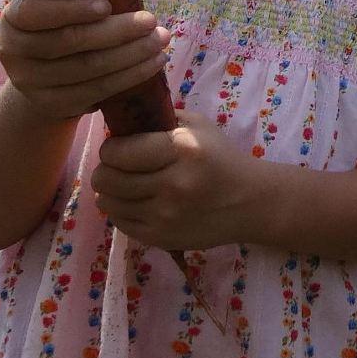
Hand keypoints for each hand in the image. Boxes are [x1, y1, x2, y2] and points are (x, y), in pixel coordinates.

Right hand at [0, 0, 169, 123]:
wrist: (45, 79)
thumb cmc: (68, 23)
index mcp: (14, 16)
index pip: (36, 13)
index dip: (70, 10)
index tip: (107, 5)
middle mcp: (14, 50)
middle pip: (70, 42)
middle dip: (117, 32)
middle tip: (153, 21)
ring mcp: (31, 82)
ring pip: (88, 69)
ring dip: (131, 56)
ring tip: (161, 41)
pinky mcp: (53, 105)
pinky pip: (96, 92)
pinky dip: (129, 77)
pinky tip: (154, 64)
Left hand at [93, 122, 261, 251]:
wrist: (251, 202)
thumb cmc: (221, 159)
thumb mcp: (198, 127)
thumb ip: (159, 119)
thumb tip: (119, 122)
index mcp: (182, 151)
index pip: (118, 151)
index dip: (112, 148)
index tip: (121, 147)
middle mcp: (172, 185)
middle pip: (106, 179)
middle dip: (106, 169)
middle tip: (119, 167)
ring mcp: (165, 216)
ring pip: (108, 202)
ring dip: (112, 192)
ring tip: (127, 185)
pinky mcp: (161, 238)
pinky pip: (120, 223)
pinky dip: (123, 211)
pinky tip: (139, 203)